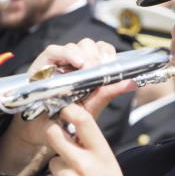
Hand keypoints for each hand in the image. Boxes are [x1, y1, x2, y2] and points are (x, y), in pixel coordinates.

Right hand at [0, 39, 136, 175]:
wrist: (42, 130)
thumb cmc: (67, 118)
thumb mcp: (91, 107)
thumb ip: (109, 93)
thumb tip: (132, 82)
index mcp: (87, 70)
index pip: (101, 50)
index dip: (107, 52)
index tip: (111, 62)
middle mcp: (73, 63)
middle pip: (89, 45)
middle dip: (97, 55)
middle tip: (100, 68)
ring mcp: (58, 62)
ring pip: (75, 46)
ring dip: (85, 55)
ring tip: (87, 68)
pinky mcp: (42, 64)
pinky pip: (54, 50)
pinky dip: (68, 54)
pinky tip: (77, 64)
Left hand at [43, 102, 129, 175]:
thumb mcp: (110, 165)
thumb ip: (93, 148)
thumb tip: (73, 132)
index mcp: (102, 154)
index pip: (83, 120)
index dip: (70, 110)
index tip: (66, 111)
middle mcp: (84, 163)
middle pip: (54, 134)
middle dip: (54, 134)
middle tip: (59, 139)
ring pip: (53, 161)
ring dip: (60, 169)